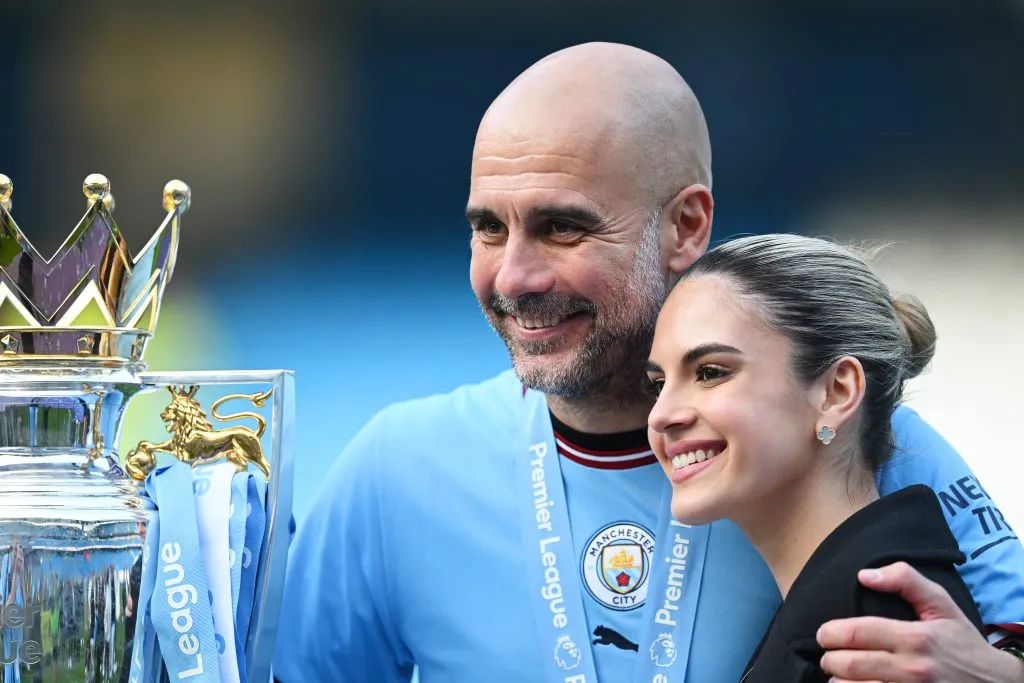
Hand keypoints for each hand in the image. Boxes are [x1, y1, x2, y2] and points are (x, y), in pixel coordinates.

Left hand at [816, 562, 1023, 681]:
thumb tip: (865, 575)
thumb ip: (905, 580)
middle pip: (850, 665)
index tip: (825, 634)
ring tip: (840, 676)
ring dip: (839, 682)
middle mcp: (912, 669)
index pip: (857, 633)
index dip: (831, 633)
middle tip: (829, 656)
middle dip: (830, 659)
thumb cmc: (961, 643)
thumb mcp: (942, 605)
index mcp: (915, 638)